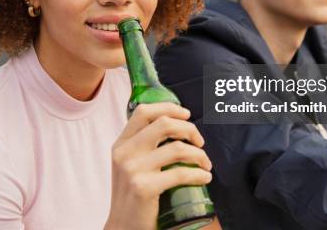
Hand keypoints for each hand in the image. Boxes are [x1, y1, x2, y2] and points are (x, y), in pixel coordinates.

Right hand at [104, 103, 212, 229]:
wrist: (122, 227)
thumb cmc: (132, 196)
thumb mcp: (129, 165)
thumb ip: (143, 146)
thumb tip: (176, 127)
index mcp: (121, 144)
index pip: (144, 111)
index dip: (169, 108)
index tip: (186, 115)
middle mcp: (124, 153)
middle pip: (164, 124)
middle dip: (189, 129)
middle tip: (200, 142)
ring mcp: (133, 169)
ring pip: (177, 147)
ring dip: (199, 154)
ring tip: (206, 164)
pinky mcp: (144, 187)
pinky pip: (180, 173)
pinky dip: (199, 173)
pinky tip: (204, 177)